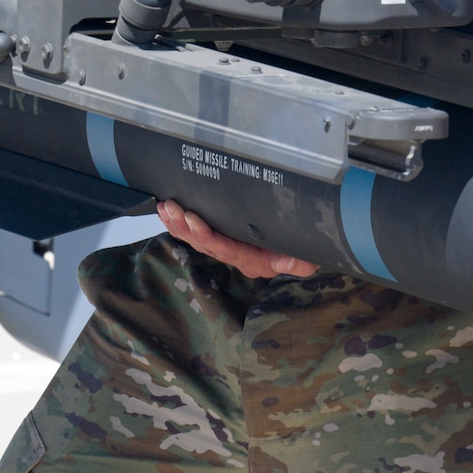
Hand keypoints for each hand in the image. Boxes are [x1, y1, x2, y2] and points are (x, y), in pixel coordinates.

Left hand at [158, 199, 318, 277]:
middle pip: (205, 244)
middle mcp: (237, 257)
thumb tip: (289, 263)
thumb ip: (299, 264)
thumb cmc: (303, 252)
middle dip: (185, 226)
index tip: (193, 219)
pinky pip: (201, 235)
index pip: (225, 248)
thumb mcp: (307, 259)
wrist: (301, 253)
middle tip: (170, 208)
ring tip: (165, 208)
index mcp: (253, 260)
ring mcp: (230, 250)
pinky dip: (184, 225)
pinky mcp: (227, 241)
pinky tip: (170, 214)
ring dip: (179, 225)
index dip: (207, 235)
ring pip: (199, 240)